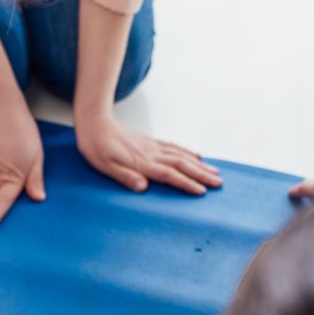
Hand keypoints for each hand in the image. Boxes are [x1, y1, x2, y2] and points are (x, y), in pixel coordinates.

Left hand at [74, 112, 221, 195]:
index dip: (186, 183)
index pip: (169, 175)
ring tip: (215, 172)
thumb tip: (143, 187)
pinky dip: (188, 152)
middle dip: (201, 175)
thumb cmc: (96, 147)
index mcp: (142, 162)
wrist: (94, 122)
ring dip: (199, 165)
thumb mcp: (105, 166)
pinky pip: (174, 147)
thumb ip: (125, 176)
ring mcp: (153, 147)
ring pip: (182, 156)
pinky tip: (197, 156)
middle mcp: (152, 154)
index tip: (202, 191)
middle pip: (182, 165)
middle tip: (219, 184)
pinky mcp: (150, 142)